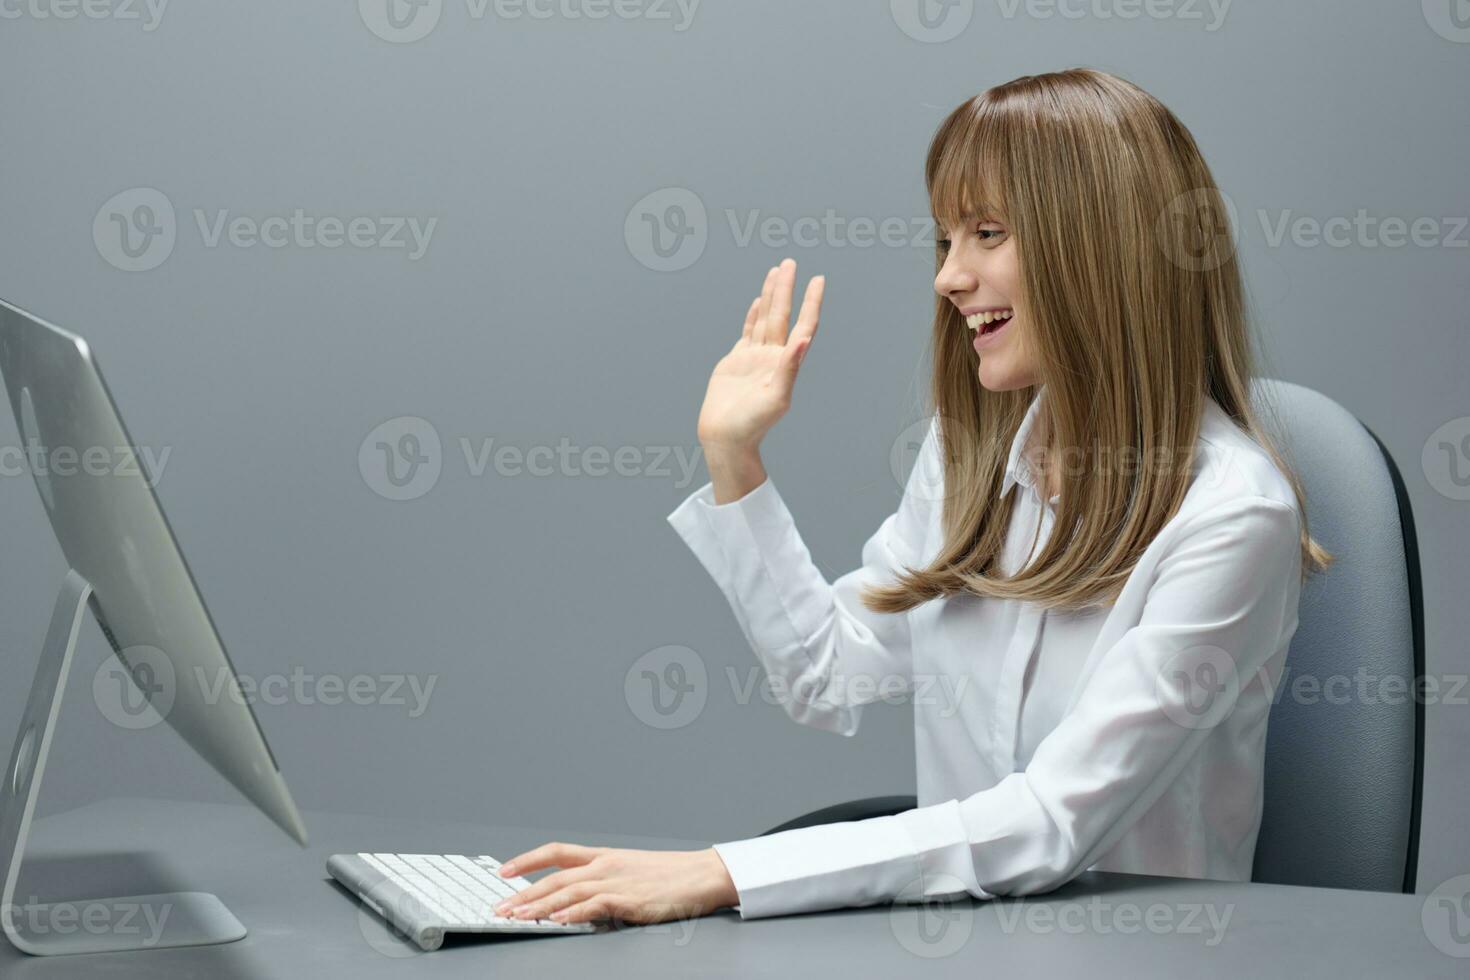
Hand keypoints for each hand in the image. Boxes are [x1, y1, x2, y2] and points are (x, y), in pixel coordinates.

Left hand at [491, 843, 738, 925]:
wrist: (702, 875)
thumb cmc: (669, 875)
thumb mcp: (629, 869)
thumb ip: (602, 879)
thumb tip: (574, 897)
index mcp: (603, 855)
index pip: (556, 851)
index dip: (528, 860)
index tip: (504, 871)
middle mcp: (605, 865)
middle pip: (555, 876)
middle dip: (524, 893)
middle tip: (500, 907)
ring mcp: (616, 881)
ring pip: (568, 891)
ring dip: (538, 906)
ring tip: (517, 917)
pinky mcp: (629, 900)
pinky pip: (593, 906)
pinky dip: (572, 914)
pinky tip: (556, 921)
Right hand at [695, 258, 824, 453]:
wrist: (725, 437)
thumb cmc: (752, 424)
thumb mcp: (776, 398)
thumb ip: (790, 368)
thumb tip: (804, 340)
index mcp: (787, 363)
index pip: (803, 326)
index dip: (811, 303)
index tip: (818, 280)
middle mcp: (774, 357)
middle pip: (782, 315)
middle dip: (787, 289)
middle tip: (791, 262)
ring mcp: (755, 358)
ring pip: (765, 319)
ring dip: (771, 296)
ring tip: (776, 272)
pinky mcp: (736, 361)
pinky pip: (747, 332)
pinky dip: (753, 315)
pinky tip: (757, 302)